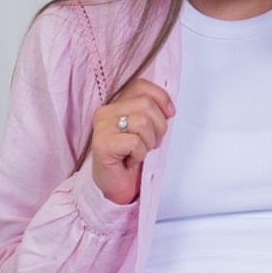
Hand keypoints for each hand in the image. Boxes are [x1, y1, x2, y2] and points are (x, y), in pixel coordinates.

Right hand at [90, 78, 174, 206]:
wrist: (116, 186)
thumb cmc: (131, 158)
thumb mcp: (146, 130)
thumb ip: (152, 113)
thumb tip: (169, 109)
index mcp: (115, 104)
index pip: (141, 86)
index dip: (161, 98)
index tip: (170, 114)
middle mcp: (105, 112)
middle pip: (146, 104)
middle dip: (159, 126)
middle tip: (152, 143)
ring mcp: (102, 127)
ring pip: (142, 122)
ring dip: (149, 142)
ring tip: (139, 152)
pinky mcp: (102, 145)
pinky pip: (135, 143)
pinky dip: (139, 155)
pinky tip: (130, 161)